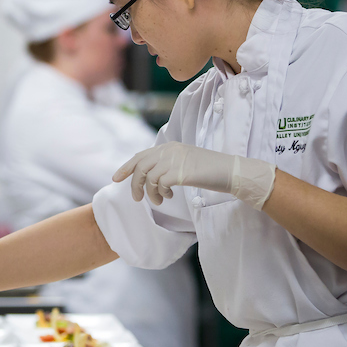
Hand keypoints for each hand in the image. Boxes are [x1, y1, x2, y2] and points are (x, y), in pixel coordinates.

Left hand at [112, 141, 276, 209]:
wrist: (231, 172)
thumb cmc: (209, 170)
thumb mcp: (185, 162)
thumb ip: (168, 165)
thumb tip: (150, 178)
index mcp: (170, 146)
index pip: (141, 155)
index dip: (126, 167)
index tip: (115, 178)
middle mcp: (170, 150)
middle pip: (140, 167)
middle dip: (134, 184)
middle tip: (137, 198)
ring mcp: (175, 160)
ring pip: (149, 178)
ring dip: (150, 193)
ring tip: (160, 200)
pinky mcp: (181, 172)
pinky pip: (160, 185)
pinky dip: (161, 193)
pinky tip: (170, 196)